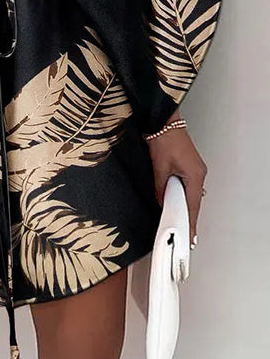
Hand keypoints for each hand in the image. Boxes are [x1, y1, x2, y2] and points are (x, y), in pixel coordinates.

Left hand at [147, 125, 206, 245]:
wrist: (163, 122)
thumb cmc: (164, 140)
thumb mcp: (159, 168)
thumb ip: (161, 189)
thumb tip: (162, 202)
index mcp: (195, 175)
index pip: (193, 206)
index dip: (191, 223)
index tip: (190, 236)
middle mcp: (199, 173)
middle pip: (194, 201)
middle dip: (189, 216)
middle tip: (185, 233)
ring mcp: (196, 169)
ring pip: (192, 193)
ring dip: (186, 205)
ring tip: (180, 221)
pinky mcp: (190, 165)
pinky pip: (189, 185)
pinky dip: (184, 195)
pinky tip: (178, 201)